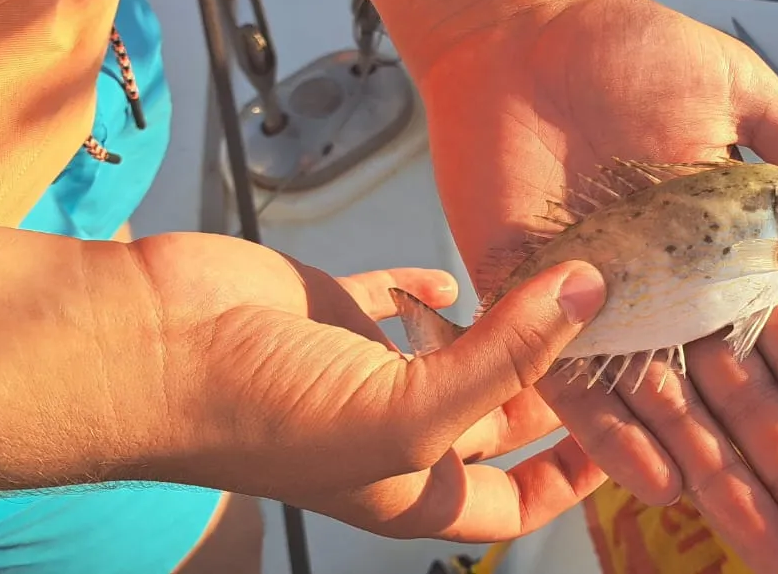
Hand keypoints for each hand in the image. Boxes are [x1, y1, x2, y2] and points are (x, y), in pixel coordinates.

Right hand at [129, 233, 607, 539]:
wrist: (151, 349)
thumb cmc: (265, 414)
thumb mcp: (406, 408)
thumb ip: (504, 355)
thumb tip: (587, 293)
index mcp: (409, 486)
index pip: (513, 500)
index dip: (571, 476)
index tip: (626, 436)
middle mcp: (391, 431)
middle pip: (493, 415)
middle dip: (550, 382)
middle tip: (611, 334)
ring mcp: (361, 369)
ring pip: (452, 350)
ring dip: (498, 325)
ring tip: (558, 290)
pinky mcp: (332, 313)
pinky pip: (393, 302)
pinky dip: (426, 290)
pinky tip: (452, 277)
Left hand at [418, 0, 777, 571]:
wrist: (516, 39)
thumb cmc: (619, 50)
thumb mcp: (723, 85)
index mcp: (723, 245)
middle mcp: (670, 288)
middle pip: (739, 397)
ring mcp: (603, 301)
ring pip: (669, 408)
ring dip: (716, 475)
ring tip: (763, 543)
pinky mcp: (531, 299)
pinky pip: (574, 380)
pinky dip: (614, 433)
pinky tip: (659, 487)